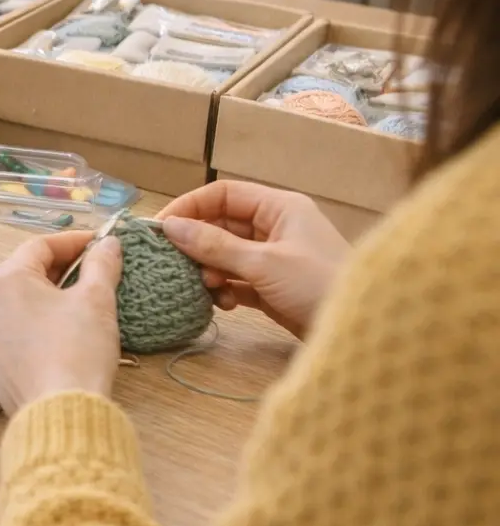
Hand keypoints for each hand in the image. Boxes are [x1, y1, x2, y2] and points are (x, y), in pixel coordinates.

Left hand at [0, 232, 123, 414]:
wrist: (60, 413)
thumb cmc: (78, 349)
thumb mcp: (97, 300)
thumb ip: (101, 265)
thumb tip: (108, 244)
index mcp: (5, 280)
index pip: (40, 246)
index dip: (74, 241)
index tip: (102, 243)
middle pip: (25, 274)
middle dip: (61, 270)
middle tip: (95, 272)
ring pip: (19, 306)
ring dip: (49, 299)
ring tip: (81, 304)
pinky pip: (16, 335)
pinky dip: (38, 327)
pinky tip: (64, 337)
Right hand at [158, 181, 350, 339]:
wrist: (364, 330)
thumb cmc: (318, 284)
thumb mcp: (263, 263)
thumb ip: (214, 245)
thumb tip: (170, 227)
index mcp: (279, 207)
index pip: (222, 194)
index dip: (189, 207)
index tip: (160, 230)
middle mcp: (276, 227)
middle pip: (222, 226)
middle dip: (198, 245)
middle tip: (174, 264)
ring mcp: (276, 258)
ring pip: (227, 255)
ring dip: (211, 270)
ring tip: (207, 287)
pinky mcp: (274, 287)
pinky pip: (238, 281)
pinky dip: (226, 291)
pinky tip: (223, 305)